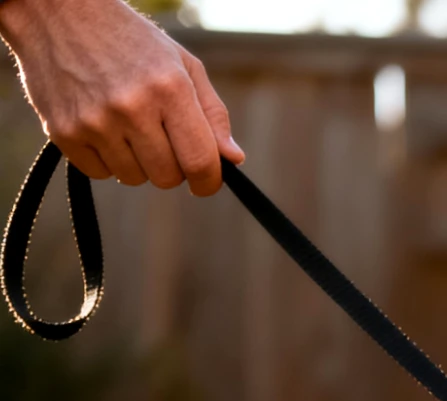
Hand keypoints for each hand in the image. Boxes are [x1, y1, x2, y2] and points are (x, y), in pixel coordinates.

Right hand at [0, 0, 243, 195]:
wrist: (57, 14)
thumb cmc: (132, 41)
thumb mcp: (183, 65)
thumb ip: (213, 114)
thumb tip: (233, 159)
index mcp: (170, 89)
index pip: (199, 161)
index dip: (209, 181)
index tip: (207, 182)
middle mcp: (131, 107)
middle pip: (167, 177)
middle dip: (172, 167)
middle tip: (162, 140)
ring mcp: (94, 121)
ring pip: (133, 178)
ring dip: (138, 163)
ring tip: (128, 126)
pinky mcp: (63, 131)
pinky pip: (99, 173)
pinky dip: (106, 160)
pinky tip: (102, 128)